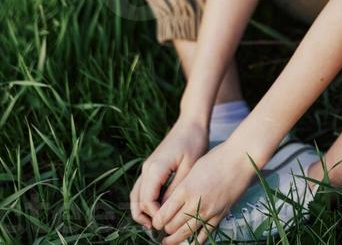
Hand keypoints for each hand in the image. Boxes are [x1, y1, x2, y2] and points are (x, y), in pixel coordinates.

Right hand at [130, 116, 207, 230]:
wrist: (191, 122)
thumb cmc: (194, 142)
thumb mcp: (189, 167)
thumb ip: (176, 189)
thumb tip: (168, 210)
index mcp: (155, 168)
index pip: (147, 200)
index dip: (155, 215)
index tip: (167, 223)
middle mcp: (147, 168)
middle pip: (138, 200)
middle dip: (145, 217)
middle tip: (157, 230)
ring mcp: (148, 166)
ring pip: (136, 194)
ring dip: (141, 210)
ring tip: (152, 224)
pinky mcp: (152, 166)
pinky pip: (143, 187)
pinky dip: (145, 200)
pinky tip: (156, 209)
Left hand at [150, 136, 261, 244]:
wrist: (240, 158)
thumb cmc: (216, 158)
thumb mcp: (193, 169)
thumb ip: (182, 187)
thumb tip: (171, 202)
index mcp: (185, 189)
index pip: (163, 214)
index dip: (157, 221)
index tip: (156, 222)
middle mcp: (195, 203)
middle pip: (172, 226)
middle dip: (165, 230)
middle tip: (162, 230)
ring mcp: (208, 211)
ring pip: (186, 233)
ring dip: (175, 239)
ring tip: (169, 241)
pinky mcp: (220, 215)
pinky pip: (204, 234)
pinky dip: (195, 240)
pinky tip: (190, 242)